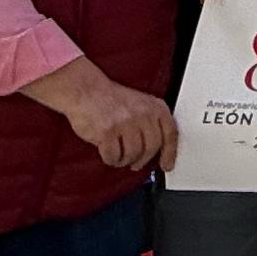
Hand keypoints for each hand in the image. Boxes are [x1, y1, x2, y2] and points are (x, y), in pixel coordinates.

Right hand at [28, 60, 177, 175]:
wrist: (86, 90)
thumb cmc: (112, 100)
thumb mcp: (141, 104)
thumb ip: (152, 123)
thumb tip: (159, 151)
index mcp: (155, 107)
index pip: (170, 134)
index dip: (170, 153)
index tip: (167, 166)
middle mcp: (143, 114)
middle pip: (151, 148)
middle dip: (142, 160)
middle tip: (136, 164)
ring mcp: (125, 123)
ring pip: (133, 155)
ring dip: (125, 160)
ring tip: (119, 156)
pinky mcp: (108, 132)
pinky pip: (114, 156)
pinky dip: (111, 159)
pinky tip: (108, 154)